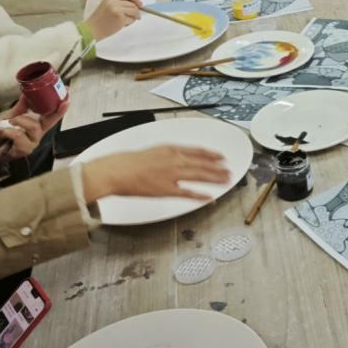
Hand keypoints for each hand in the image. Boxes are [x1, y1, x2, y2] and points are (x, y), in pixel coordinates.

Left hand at [0, 97, 67, 167]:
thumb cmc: (0, 133)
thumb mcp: (10, 116)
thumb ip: (21, 106)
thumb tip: (27, 92)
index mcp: (37, 126)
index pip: (52, 116)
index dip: (61, 106)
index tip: (67, 94)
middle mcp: (37, 135)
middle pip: (49, 121)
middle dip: (52, 110)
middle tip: (51, 99)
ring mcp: (31, 144)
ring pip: (34, 128)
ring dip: (20, 121)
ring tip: (9, 121)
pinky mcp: (23, 151)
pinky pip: (20, 137)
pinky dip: (10, 131)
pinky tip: (4, 131)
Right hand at [81, 145, 231, 203]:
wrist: (117, 171)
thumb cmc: (131, 162)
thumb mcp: (155, 151)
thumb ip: (170, 154)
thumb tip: (182, 157)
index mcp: (171, 149)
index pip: (198, 151)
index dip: (212, 154)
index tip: (222, 157)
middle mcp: (175, 160)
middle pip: (203, 164)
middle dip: (218, 168)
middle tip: (230, 171)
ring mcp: (172, 175)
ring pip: (200, 176)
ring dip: (215, 179)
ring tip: (226, 181)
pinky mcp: (167, 189)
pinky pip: (188, 193)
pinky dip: (201, 196)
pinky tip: (211, 198)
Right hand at [84, 0, 141, 39]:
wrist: (91, 30)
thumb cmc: (99, 20)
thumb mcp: (107, 6)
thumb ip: (119, 4)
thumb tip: (136, 6)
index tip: (140, 4)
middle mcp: (114, 2)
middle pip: (133, 5)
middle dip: (136, 12)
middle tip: (134, 18)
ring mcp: (118, 10)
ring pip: (134, 11)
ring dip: (133, 18)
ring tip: (124, 22)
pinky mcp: (120, 19)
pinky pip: (131, 20)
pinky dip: (129, 23)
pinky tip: (121, 25)